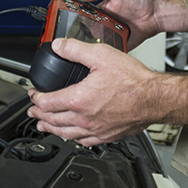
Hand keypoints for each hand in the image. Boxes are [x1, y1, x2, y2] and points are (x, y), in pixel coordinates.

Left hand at [26, 37, 187, 145]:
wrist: (155, 98)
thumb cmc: (133, 80)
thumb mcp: (101, 55)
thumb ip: (76, 49)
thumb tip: (58, 46)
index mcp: (79, 99)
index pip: (48, 102)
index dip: (36, 98)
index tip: (33, 95)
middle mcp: (84, 118)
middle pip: (53, 120)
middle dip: (39, 115)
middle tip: (33, 112)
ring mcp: (96, 129)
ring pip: (66, 134)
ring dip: (52, 129)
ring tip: (45, 127)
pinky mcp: (108, 135)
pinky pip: (84, 141)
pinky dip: (73, 138)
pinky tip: (73, 136)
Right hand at [84, 0, 187, 48]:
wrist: (154, 13)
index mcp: (99, 11)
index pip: (84, 16)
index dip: (80, 19)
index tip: (80, 19)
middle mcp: (103, 23)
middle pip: (88, 31)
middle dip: (87, 32)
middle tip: (93, 28)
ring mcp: (110, 34)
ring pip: (97, 42)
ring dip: (97, 41)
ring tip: (103, 35)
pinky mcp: (118, 44)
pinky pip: (110, 50)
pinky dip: (108, 50)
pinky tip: (109, 46)